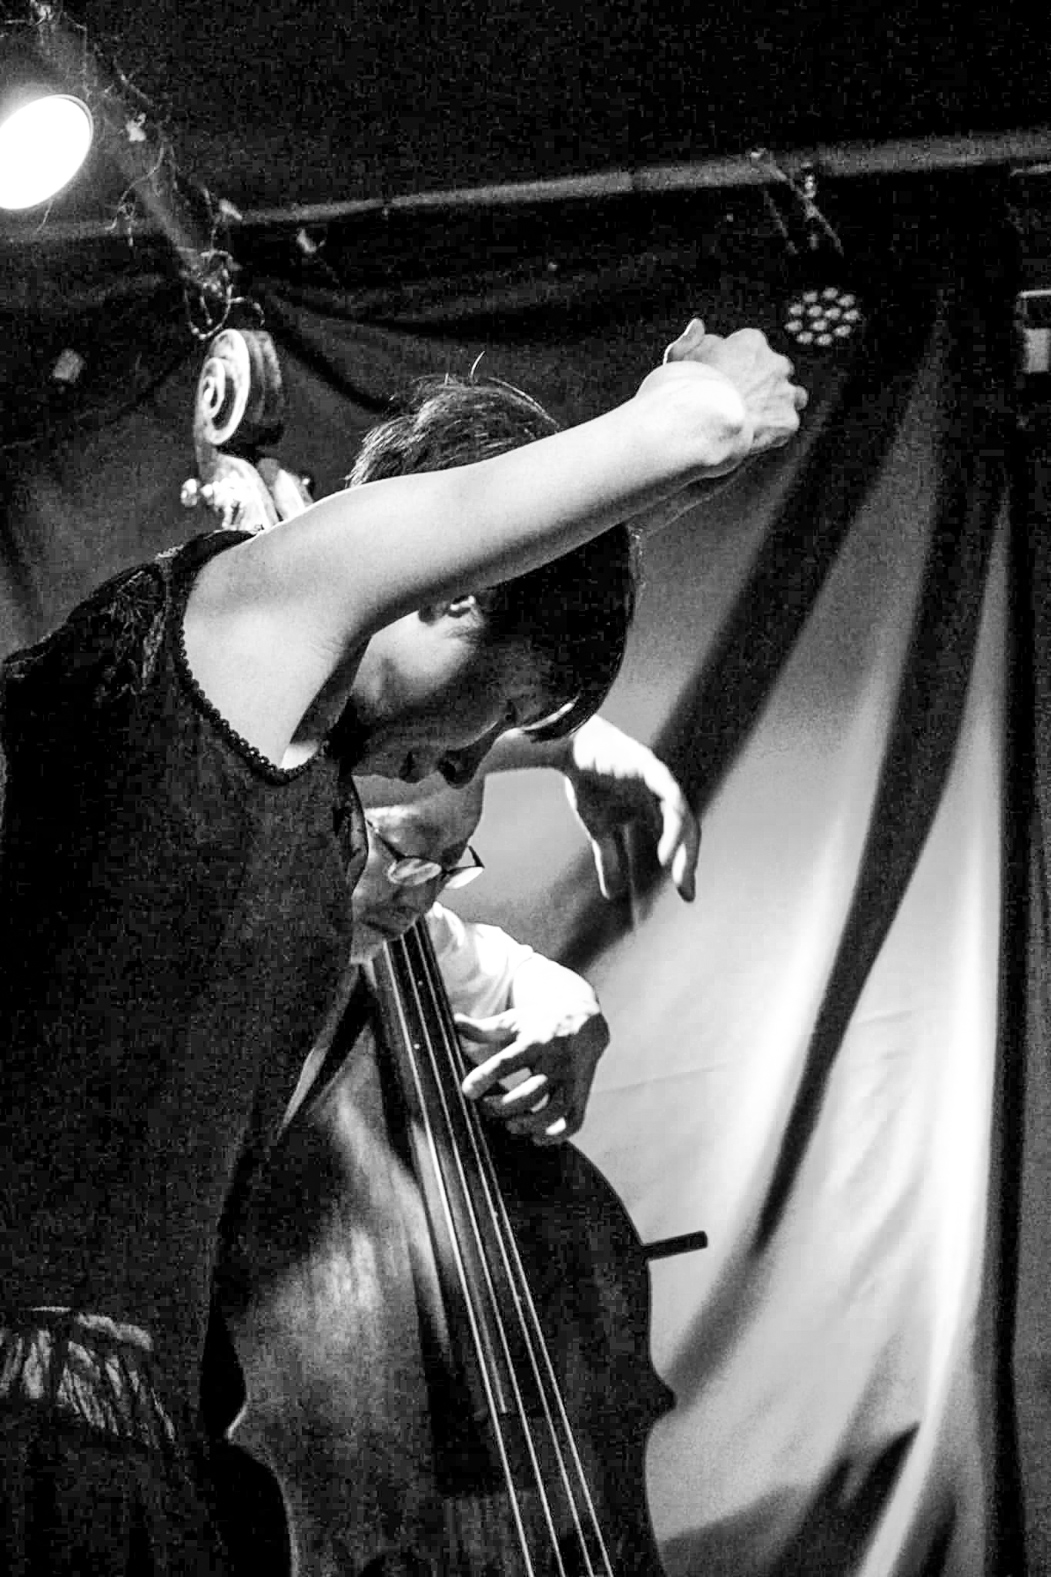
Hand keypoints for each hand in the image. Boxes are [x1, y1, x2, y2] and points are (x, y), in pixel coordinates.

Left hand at [458, 1004, 608, 1144]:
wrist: (585, 1021)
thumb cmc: (540, 1023)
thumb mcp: (514, 1020)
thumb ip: (484, 1028)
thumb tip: (454, 1021)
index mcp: (535, 1041)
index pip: (508, 1062)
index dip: (486, 1077)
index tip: (468, 1091)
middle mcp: (555, 1062)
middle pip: (531, 1091)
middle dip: (505, 1106)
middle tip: (485, 1108)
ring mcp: (570, 1079)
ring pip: (555, 1109)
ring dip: (531, 1123)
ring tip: (510, 1126)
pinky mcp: (580, 1093)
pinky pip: (574, 1120)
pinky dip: (557, 1135)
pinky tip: (536, 1137)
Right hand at [562, 716, 699, 901]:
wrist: (572, 747)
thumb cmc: (587, 782)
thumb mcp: (599, 829)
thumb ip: (610, 859)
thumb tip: (613, 895)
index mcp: (654, 810)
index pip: (678, 841)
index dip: (684, 867)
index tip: (687, 896)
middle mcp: (662, 796)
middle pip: (687, 832)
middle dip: (688, 862)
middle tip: (686, 892)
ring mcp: (660, 781)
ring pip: (683, 817)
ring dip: (683, 846)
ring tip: (674, 872)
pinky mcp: (652, 769)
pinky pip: (670, 797)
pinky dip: (672, 823)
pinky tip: (666, 847)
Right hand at [664, 318, 806, 460]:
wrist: (702, 421)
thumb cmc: (687, 388)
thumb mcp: (679, 358)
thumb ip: (691, 339)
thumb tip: (698, 325)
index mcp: (752, 342)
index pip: (753, 349)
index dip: (739, 366)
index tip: (727, 380)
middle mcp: (775, 362)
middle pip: (777, 369)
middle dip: (766, 382)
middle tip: (744, 400)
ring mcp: (785, 392)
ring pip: (793, 395)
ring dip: (781, 403)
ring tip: (759, 419)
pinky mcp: (787, 421)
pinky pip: (786, 425)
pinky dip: (775, 431)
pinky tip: (755, 437)